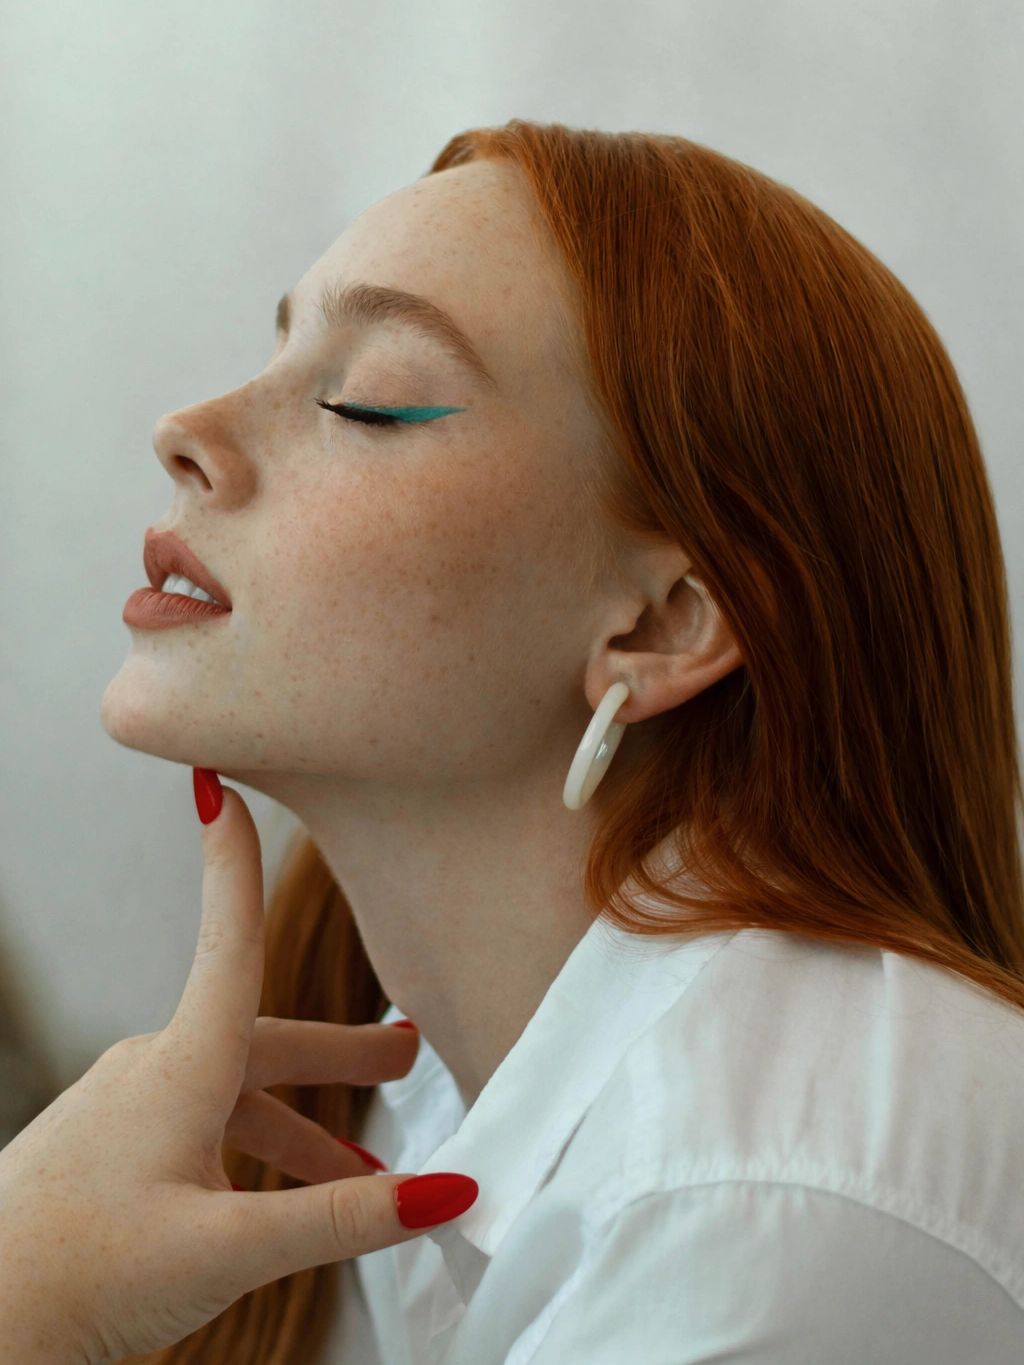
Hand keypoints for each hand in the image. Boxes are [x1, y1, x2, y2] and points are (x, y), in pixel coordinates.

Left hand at [0, 771, 477, 1363]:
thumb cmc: (79, 1279)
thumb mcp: (230, 1250)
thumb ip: (342, 1218)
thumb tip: (444, 1190)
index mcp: (182, 1070)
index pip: (230, 944)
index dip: (234, 865)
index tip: (221, 787)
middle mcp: (150, 1073)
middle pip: (263, 1038)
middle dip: (340, 1052)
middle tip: (406, 1055)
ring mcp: (122, 1110)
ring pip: (233, 1092)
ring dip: (302, 1124)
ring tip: (361, 1176)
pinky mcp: (105, 1149)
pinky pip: (197, 1126)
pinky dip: (252, 1149)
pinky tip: (274, 1201)